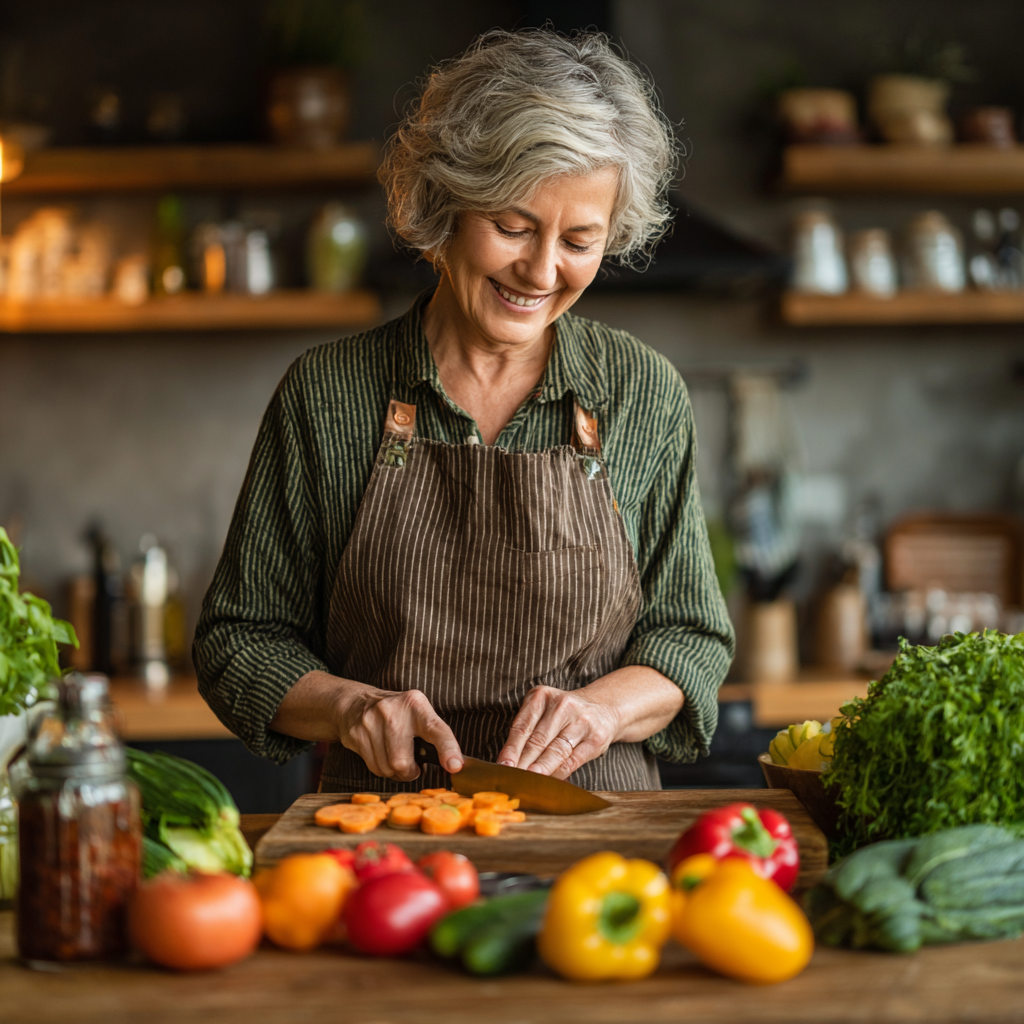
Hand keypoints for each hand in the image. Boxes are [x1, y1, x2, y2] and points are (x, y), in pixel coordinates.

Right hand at [335, 684, 463, 781]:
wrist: (357, 703)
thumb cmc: (398, 715)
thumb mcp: (419, 715)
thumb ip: (434, 737)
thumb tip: (453, 766)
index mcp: (416, 705)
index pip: (436, 730)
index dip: (447, 749)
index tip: (455, 766)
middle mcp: (394, 711)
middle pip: (402, 761)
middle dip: (409, 771)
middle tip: (411, 764)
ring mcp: (372, 722)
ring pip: (387, 768)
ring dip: (394, 771)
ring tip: (395, 755)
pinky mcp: (356, 734)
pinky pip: (374, 768)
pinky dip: (381, 768)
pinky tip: (381, 754)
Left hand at [496, 685, 619, 779]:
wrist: (603, 708)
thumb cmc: (563, 714)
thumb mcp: (543, 710)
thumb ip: (527, 730)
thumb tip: (509, 762)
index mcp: (542, 696)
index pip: (522, 727)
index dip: (511, 749)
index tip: (502, 766)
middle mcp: (562, 706)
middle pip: (537, 741)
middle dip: (523, 763)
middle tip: (511, 779)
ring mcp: (581, 722)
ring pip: (555, 752)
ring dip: (540, 770)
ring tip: (528, 783)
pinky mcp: (595, 739)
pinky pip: (572, 761)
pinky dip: (559, 774)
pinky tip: (548, 783)